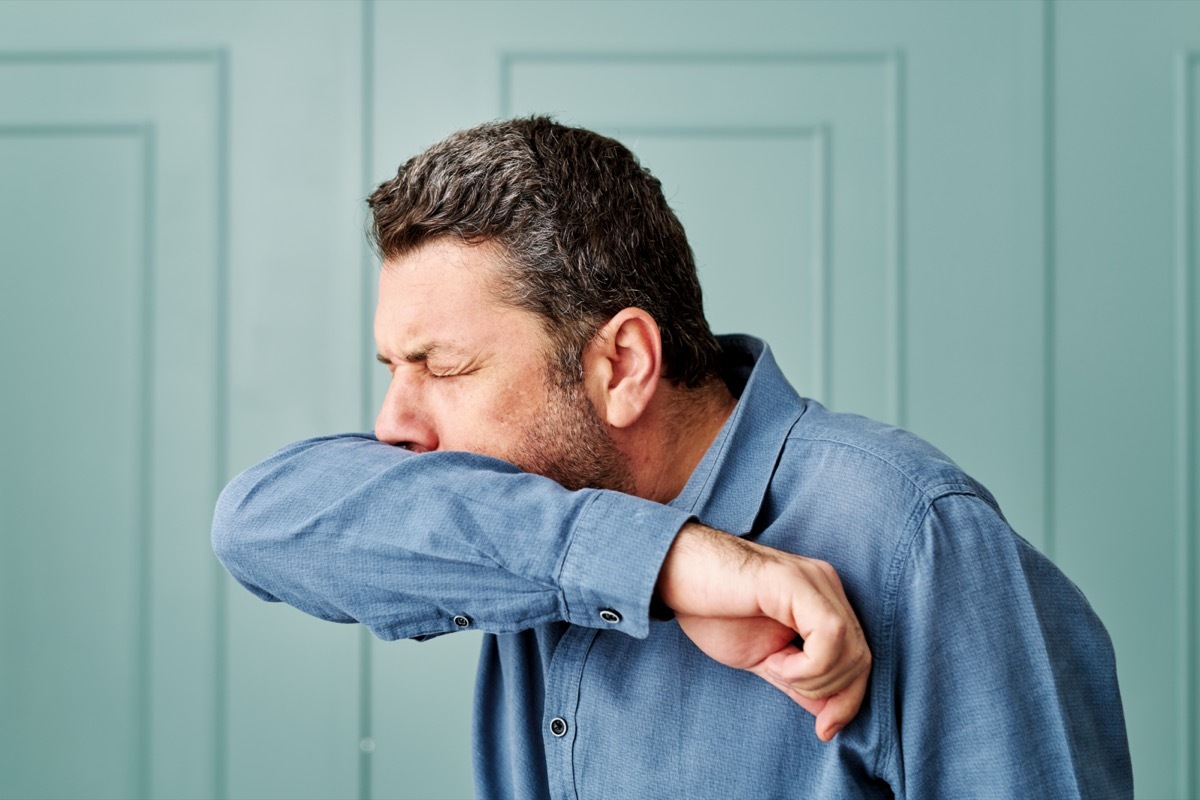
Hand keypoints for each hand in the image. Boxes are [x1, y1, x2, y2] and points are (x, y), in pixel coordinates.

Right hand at [655, 523, 870, 741]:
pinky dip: (808, 665)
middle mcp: (826, 585)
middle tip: (786, 684)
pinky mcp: (795, 582)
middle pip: (861, 659)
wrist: (674, 575)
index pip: (859, 658)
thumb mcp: (762, 658)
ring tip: (774, 666)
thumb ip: (798, 680)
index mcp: (821, 601)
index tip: (825, 731)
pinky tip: (776, 661)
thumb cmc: (711, 610)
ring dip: (814, 679)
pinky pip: (830, 636)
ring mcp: (813, 581)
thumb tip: (830, 714)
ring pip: (852, 651)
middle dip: (832, 694)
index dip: (849, 701)